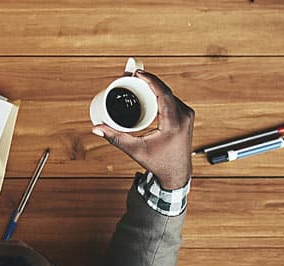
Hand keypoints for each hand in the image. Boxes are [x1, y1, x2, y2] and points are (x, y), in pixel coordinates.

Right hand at [93, 70, 195, 189]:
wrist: (177, 174)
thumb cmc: (159, 163)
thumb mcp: (135, 150)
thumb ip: (115, 138)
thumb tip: (96, 128)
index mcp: (174, 122)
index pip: (163, 93)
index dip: (150, 80)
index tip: (137, 73)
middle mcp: (184, 116)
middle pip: (165, 91)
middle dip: (148, 81)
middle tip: (132, 76)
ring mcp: (187, 115)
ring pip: (169, 94)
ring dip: (155, 86)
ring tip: (138, 82)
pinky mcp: (186, 116)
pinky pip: (172, 99)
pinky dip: (160, 93)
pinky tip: (150, 91)